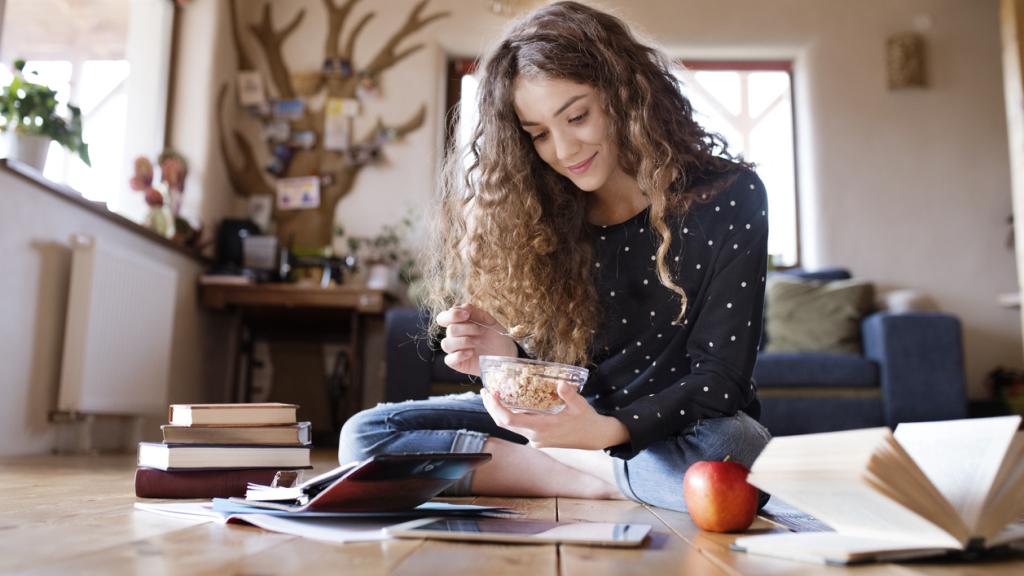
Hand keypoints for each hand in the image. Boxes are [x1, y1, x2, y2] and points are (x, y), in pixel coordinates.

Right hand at [436, 303, 516, 375]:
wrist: (507, 353)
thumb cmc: (496, 336)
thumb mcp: (488, 320)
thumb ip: (474, 312)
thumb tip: (462, 308)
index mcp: (458, 324)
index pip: (443, 318)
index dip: (451, 315)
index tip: (466, 315)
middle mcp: (454, 337)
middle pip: (450, 330)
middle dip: (466, 329)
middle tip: (480, 331)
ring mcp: (455, 351)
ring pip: (446, 344)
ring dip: (463, 341)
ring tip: (477, 342)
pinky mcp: (457, 363)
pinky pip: (448, 360)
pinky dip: (459, 355)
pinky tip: (471, 352)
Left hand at [481, 381, 630, 449]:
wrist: (594, 437)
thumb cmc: (586, 420)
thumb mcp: (580, 405)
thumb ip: (569, 395)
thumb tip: (561, 383)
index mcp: (542, 428)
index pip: (510, 420)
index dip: (496, 408)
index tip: (490, 394)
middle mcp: (535, 436)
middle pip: (504, 423)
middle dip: (492, 408)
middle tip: (485, 391)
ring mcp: (535, 439)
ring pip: (510, 426)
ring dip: (500, 412)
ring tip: (494, 395)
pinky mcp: (537, 439)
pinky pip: (518, 427)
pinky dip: (510, 415)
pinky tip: (510, 403)